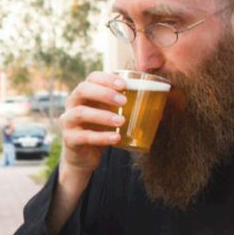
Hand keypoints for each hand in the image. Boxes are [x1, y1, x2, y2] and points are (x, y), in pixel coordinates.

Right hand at [47, 72, 125, 234]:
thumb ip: (130, 105)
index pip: (91, 78)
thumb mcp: (113, 114)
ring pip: (81, 113)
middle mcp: (72, 104)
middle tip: (124, 100)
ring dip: (102, 115)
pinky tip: (116, 139)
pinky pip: (84, 136)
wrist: (85, 156)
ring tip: (122, 121)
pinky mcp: (70, 139)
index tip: (124, 84)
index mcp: (84, 93)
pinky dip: (101, 137)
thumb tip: (165, 101)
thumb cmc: (102, 129)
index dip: (106, 78)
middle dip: (104, 93)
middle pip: (82, 90)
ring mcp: (68, 121)